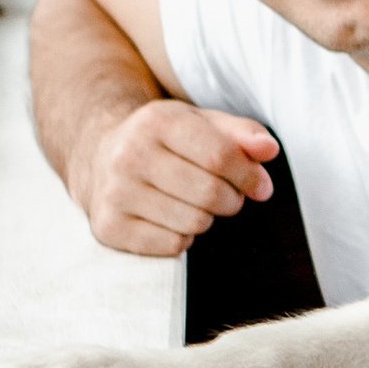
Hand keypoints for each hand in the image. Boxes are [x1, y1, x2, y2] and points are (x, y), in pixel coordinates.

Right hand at [69, 99, 276, 255]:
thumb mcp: (202, 124)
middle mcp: (129, 155)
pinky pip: (172, 245)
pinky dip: (183, 237)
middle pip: (210, 194)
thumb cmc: (164, 141)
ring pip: (194, 223)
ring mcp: (115, 193)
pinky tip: (170, 217)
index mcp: (156, 121)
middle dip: (231, 199)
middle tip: (225, 195)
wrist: (99, 156)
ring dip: (207, 218)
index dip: (250, 176)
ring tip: (194, 203)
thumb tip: (269, 150)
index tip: (260, 185)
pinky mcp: (109, 226)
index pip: (220, 156)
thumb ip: (242, 133)